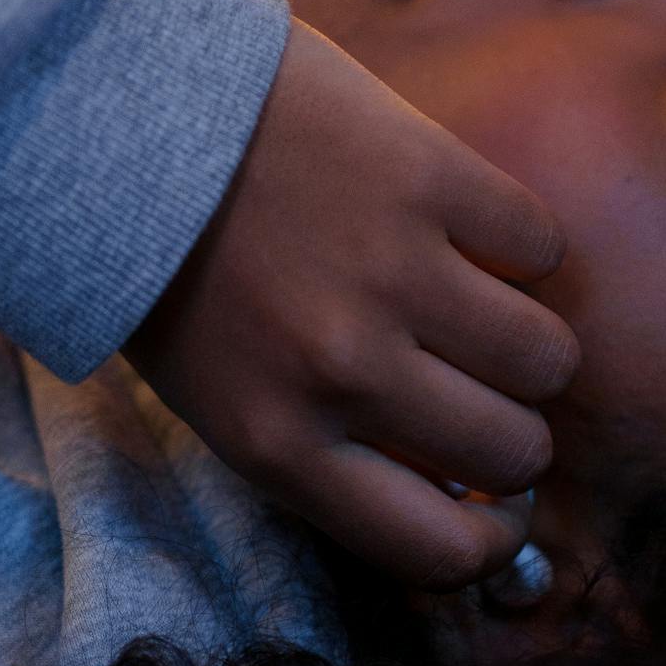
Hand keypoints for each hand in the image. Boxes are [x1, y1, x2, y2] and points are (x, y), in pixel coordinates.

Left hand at [127, 20, 579, 588]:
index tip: (492, 505)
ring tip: (482, 310)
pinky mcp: (429, 179)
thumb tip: (457, 492)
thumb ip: (322, 451)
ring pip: (546, 359)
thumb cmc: (167, 266)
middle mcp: (343, 374)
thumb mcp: (219, 396)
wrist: (118, 113)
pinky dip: (517, 244)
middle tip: (482, 390)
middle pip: (514, 454)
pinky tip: (468, 230)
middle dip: (515, 432)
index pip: (440, 553)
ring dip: (527, 342)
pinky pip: (537, 246)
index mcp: (278, 445)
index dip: (490, 539)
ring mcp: (393, 274)